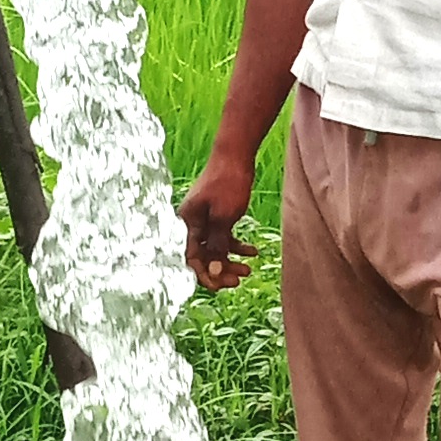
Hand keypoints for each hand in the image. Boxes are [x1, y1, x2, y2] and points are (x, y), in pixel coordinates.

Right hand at [181, 147, 258, 289]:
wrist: (235, 154)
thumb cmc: (227, 183)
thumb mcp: (224, 217)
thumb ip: (216, 245)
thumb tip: (211, 271)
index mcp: (187, 224)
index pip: (191, 259)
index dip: (205, 275)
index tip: (222, 285)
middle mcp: (192, 224)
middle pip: (202, 257)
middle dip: (220, 270)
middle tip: (239, 280)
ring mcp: (204, 219)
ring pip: (214, 249)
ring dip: (230, 260)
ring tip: (248, 270)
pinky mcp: (216, 215)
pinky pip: (223, 237)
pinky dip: (236, 246)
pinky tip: (253, 252)